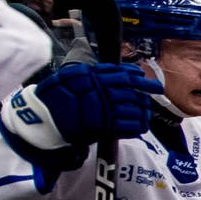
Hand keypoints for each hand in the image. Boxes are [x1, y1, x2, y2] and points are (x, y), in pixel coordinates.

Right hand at [11, 62, 159, 149]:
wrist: (43, 119)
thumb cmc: (58, 98)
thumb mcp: (74, 77)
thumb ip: (98, 74)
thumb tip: (127, 72)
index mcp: (91, 76)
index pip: (120, 73)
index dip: (136, 75)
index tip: (144, 75)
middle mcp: (98, 90)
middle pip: (130, 89)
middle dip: (145, 89)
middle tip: (157, 89)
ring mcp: (101, 109)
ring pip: (132, 107)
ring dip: (142, 108)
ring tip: (146, 108)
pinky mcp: (103, 127)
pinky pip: (128, 125)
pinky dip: (138, 125)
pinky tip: (142, 124)